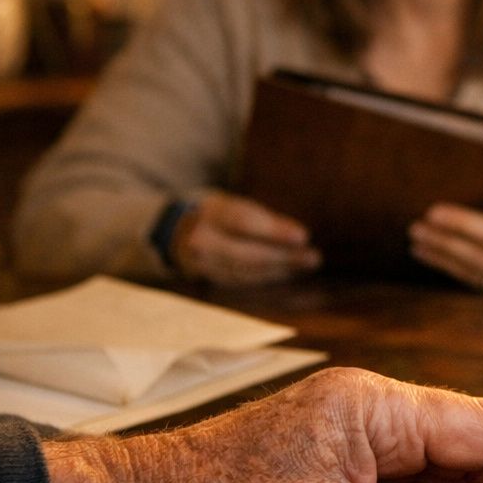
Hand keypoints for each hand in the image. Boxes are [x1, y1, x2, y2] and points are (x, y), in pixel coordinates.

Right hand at [172, 191, 320, 284]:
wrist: (169, 231)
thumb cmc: (211, 211)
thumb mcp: (229, 202)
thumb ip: (259, 217)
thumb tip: (298, 235)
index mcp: (207, 214)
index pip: (244, 222)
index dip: (274, 231)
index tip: (303, 236)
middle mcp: (201, 241)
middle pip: (248, 253)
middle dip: (284, 257)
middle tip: (313, 257)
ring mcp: (202, 264)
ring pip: (247, 270)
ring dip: (280, 270)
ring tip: (306, 264)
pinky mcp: (209, 279)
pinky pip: (242, 280)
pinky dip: (268, 277)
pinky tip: (287, 273)